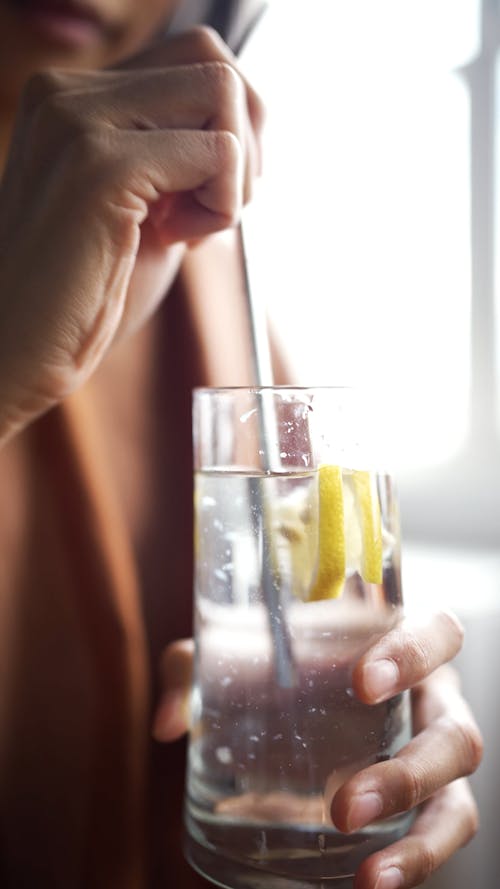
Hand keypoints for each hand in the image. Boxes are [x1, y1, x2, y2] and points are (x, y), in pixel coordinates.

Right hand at [0, 26, 262, 439]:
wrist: (15, 351)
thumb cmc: (80, 293)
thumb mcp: (139, 206)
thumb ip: (178, 157)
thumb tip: (251, 122)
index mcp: (73, 97)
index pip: (195, 56)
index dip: (228, 127)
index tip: (203, 195)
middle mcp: (68, 92)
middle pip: (214, 62)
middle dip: (243, 145)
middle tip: (209, 211)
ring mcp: (80, 121)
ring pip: (222, 93)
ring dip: (234, 173)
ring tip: (189, 228)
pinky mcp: (101, 167)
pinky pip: (218, 152)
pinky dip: (221, 205)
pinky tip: (175, 241)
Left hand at [154, 611, 482, 888]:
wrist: (319, 695)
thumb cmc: (287, 661)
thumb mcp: (244, 653)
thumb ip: (198, 669)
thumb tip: (166, 723)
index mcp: (399, 642)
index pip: (436, 633)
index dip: (411, 653)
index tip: (360, 681)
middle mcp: (431, 699)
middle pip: (457, 732)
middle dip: (408, 773)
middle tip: (342, 805)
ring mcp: (435, 754)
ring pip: (458, 798)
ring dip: (419, 839)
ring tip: (368, 877)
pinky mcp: (431, 802)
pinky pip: (442, 834)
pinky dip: (414, 862)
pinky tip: (370, 884)